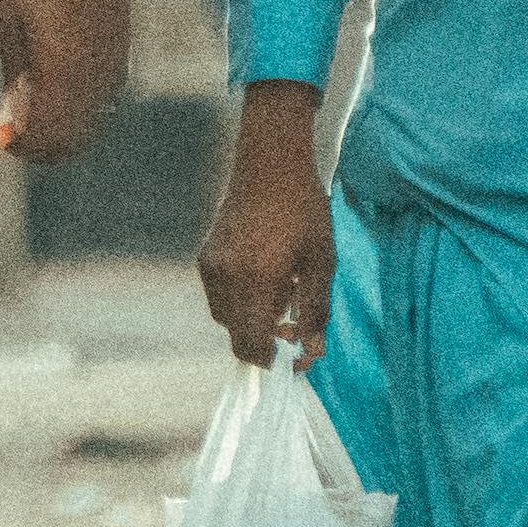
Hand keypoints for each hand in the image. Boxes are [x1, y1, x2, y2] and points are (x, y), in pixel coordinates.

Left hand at [0, 0, 125, 171]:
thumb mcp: (8, 22)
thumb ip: (14, 78)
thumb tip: (11, 122)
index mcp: (67, 71)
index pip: (48, 140)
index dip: (20, 148)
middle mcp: (100, 74)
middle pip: (74, 141)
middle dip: (39, 145)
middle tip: (7, 128)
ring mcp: (117, 61)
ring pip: (92, 123)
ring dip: (59, 127)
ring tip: (23, 104)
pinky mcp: (123, 46)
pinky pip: (104, 99)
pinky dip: (77, 106)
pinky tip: (49, 82)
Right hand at [195, 79, 332, 364]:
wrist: (270, 165)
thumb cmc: (304, 210)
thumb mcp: (321, 262)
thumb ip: (316, 311)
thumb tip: (312, 354)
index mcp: (256, 280)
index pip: (252, 344)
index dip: (272, 361)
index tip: (294, 357)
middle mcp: (226, 277)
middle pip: (236, 336)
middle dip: (264, 343)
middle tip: (293, 330)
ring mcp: (211, 267)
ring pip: (225, 318)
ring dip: (251, 322)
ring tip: (282, 299)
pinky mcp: (206, 257)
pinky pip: (218, 296)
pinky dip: (239, 302)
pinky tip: (264, 280)